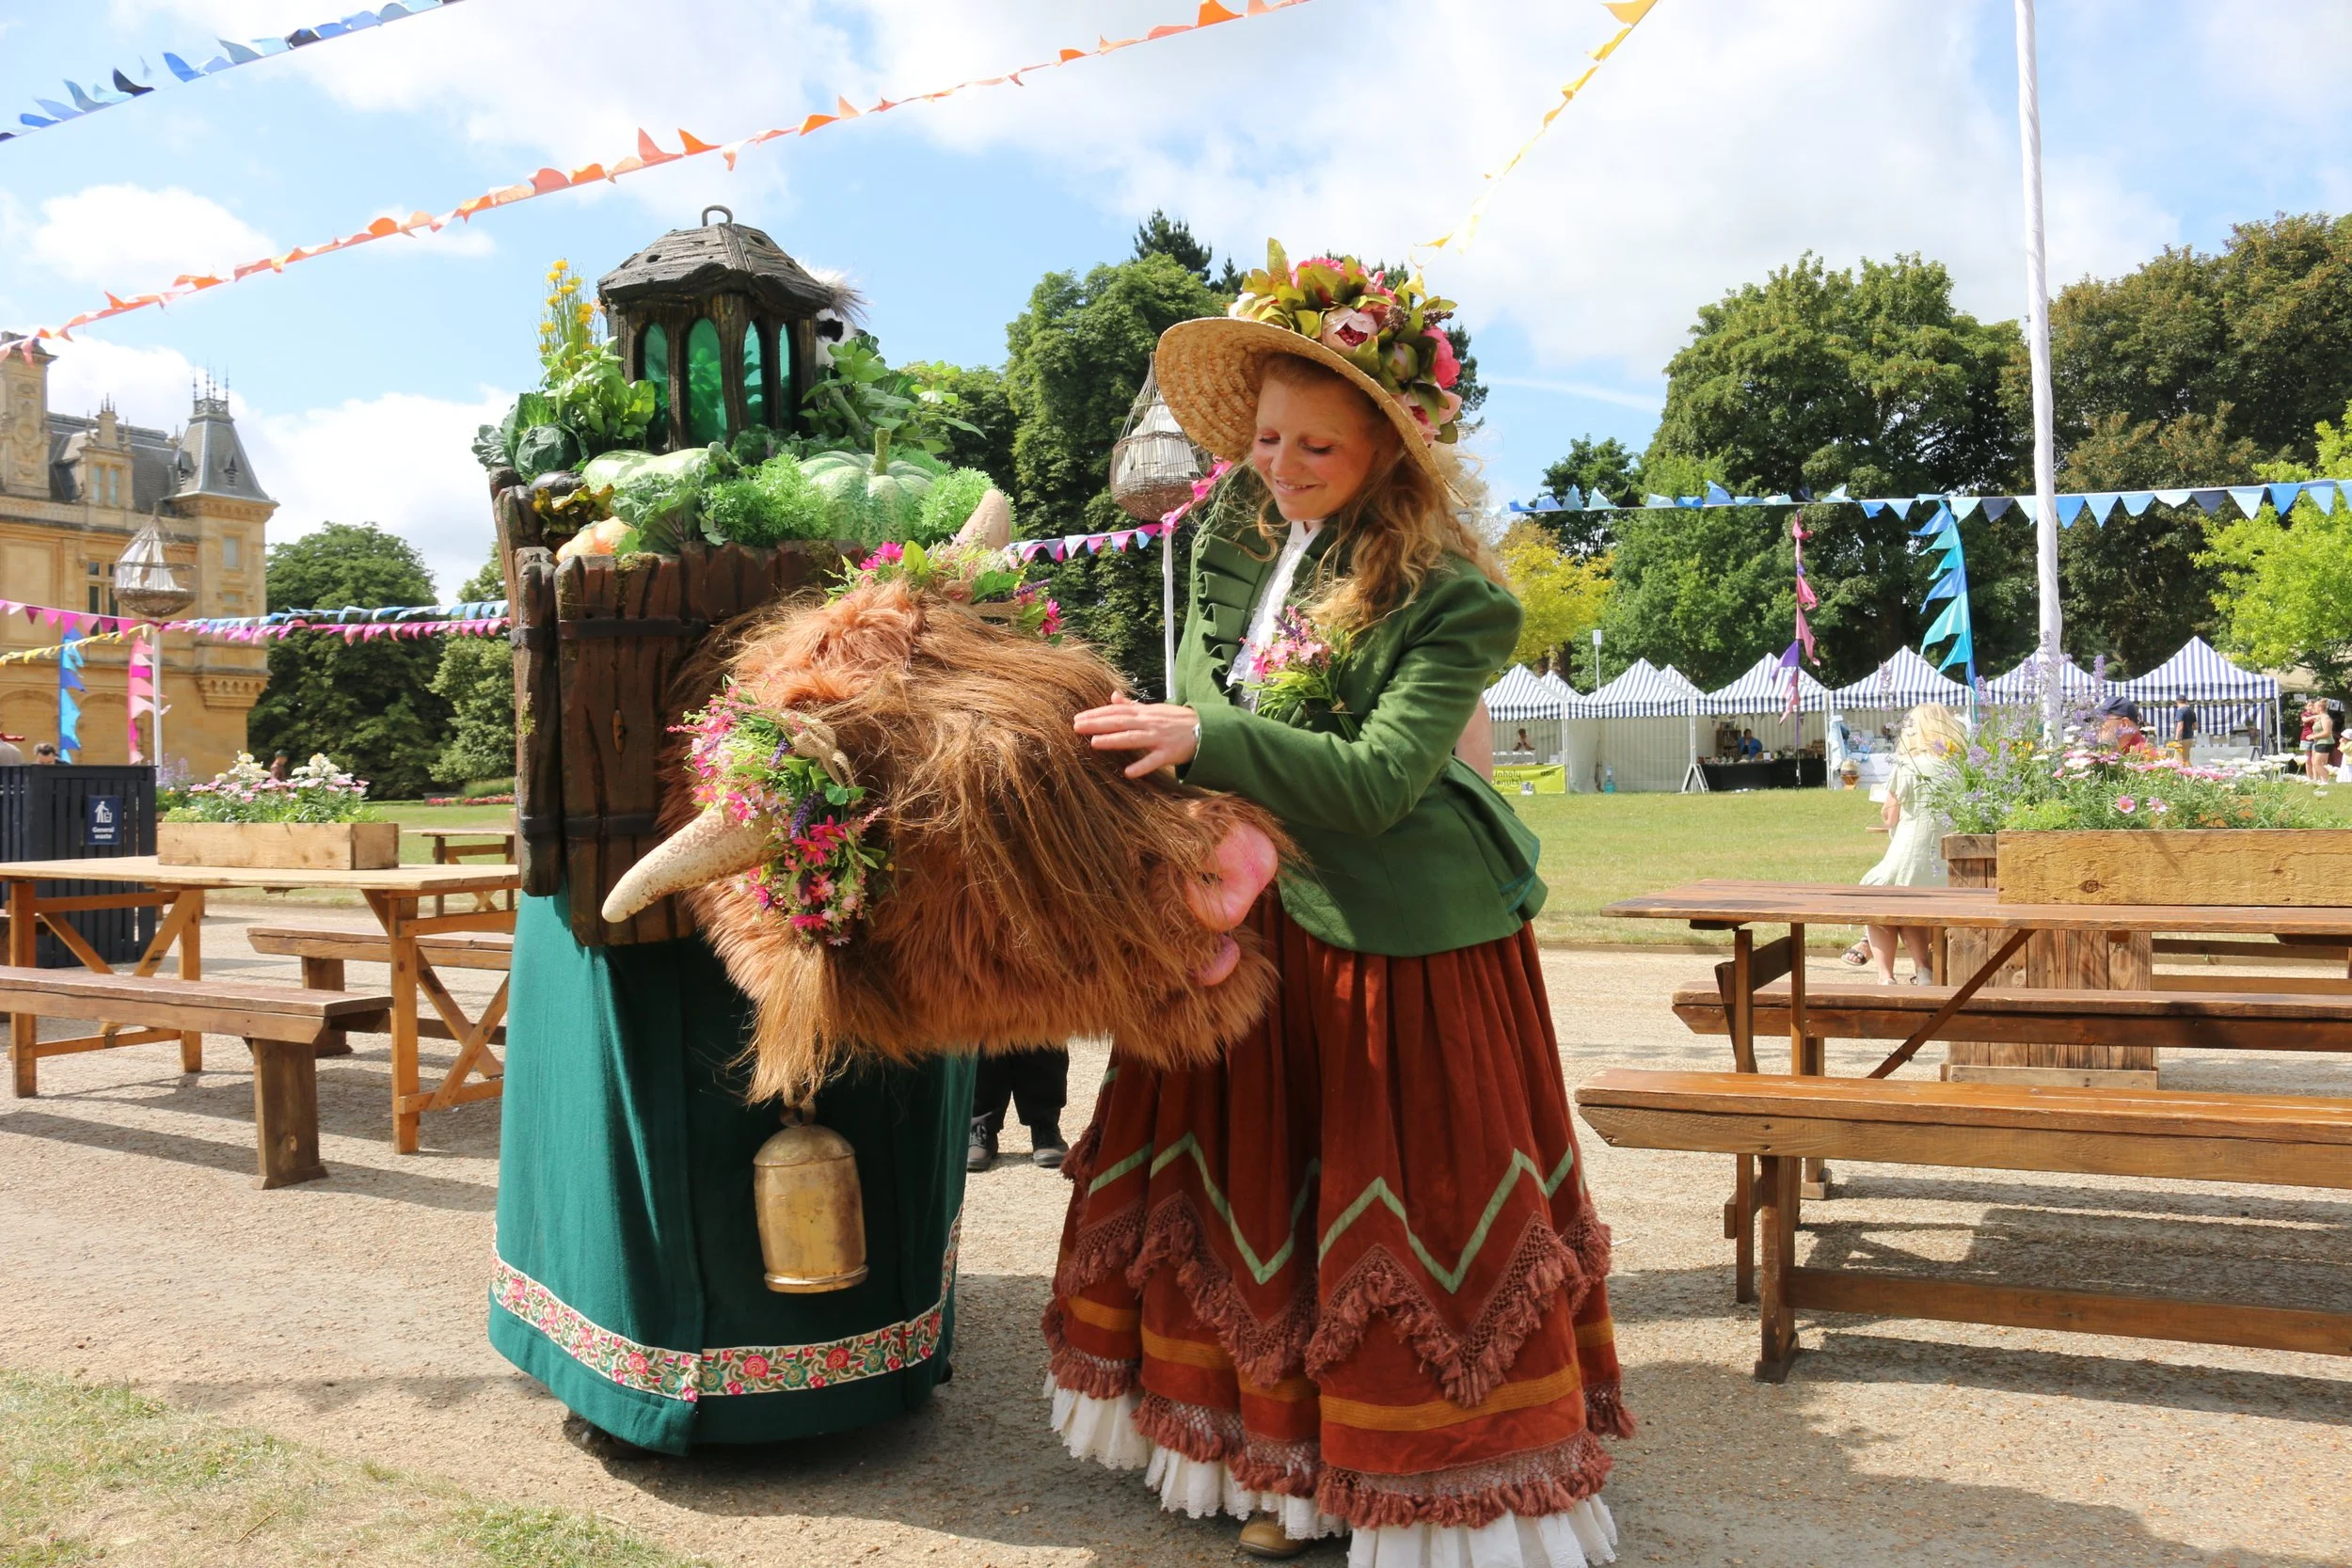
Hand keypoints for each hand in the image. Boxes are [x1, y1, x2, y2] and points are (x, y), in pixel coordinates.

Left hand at [1074, 694, 1198, 778]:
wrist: (1206, 730)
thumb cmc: (1177, 721)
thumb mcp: (1154, 709)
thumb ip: (1132, 706)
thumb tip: (1113, 696)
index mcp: (1144, 713)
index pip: (1116, 712)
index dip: (1097, 714)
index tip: (1078, 717)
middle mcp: (1150, 723)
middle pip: (1120, 722)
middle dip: (1097, 724)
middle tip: (1076, 726)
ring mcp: (1159, 738)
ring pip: (1133, 738)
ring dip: (1114, 740)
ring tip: (1094, 743)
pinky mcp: (1170, 753)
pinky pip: (1155, 761)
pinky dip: (1142, 766)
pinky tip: (1129, 772)